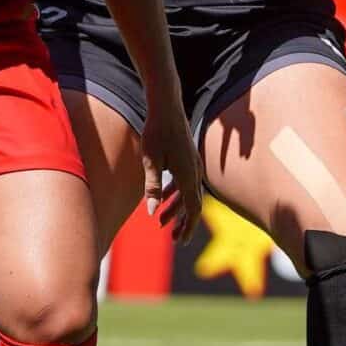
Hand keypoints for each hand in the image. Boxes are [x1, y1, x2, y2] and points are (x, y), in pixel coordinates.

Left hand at [138, 96, 202, 242]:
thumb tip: (151, 213)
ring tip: (162, 222)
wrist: (166, 105)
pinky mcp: (187, 157)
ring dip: (177, 208)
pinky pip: (185, 182)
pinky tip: (164, 198)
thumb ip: (152, 187)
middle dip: (183, 221)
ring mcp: (193, 163)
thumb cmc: (156, 132)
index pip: (193, 208)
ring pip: (188, 193)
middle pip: (193, 203)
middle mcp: (195, 170)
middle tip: (173, 238)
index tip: (181, 240)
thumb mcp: (150, 161)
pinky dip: (176, 193)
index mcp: (188, 174)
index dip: (188, 226)